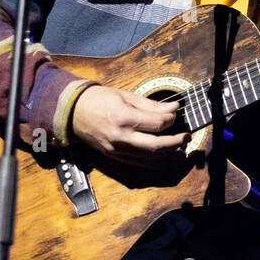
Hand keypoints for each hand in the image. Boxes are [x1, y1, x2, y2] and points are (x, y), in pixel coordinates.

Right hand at [70, 85, 189, 168]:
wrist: (72, 112)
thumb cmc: (99, 100)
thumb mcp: (125, 96)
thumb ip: (151, 105)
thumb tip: (173, 108)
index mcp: (123, 118)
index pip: (157, 124)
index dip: (171, 120)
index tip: (176, 114)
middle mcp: (121, 137)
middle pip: (156, 145)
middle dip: (176, 142)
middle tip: (187, 136)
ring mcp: (117, 150)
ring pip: (149, 158)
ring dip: (169, 155)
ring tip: (182, 149)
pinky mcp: (114, 157)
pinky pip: (139, 163)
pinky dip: (155, 162)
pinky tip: (166, 158)